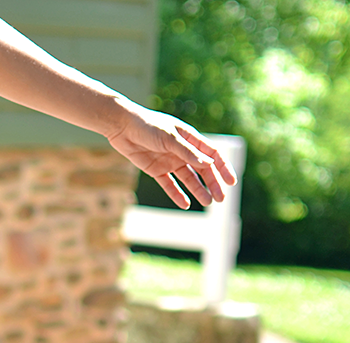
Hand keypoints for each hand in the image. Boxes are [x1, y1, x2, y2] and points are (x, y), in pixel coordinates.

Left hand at [106, 103, 237, 208]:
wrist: (122, 127)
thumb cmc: (148, 126)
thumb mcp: (169, 139)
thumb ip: (188, 152)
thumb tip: (209, 164)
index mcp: (190, 138)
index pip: (212, 154)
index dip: (223, 168)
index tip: (231, 182)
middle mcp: (182, 150)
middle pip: (202, 169)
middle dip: (212, 183)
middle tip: (220, 198)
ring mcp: (170, 161)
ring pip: (188, 178)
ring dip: (198, 190)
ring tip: (207, 202)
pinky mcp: (156, 170)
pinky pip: (169, 185)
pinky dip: (177, 194)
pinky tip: (185, 204)